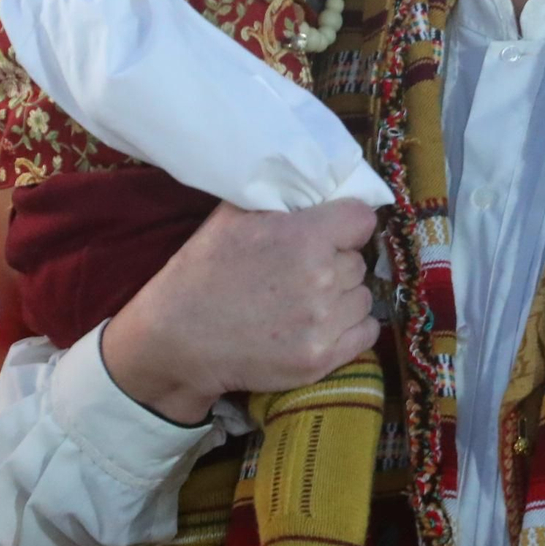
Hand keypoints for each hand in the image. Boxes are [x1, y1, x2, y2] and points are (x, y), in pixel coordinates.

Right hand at [100, 198, 379, 424]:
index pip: (362, 219)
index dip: (346, 225)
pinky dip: (349, 328)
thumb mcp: (233, 216)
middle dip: (335, 262)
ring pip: (362, 297)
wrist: (177, 340)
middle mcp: (322, 279)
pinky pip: (366, 332)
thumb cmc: (202, 272)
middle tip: (301, 272)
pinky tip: (319, 324)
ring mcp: (323, 323)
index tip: (330, 233)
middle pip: (358, 261)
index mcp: (305, 237)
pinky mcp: (321, 360)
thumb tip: (318, 185)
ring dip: (342, 297)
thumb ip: (281, 197)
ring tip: (304, 301)